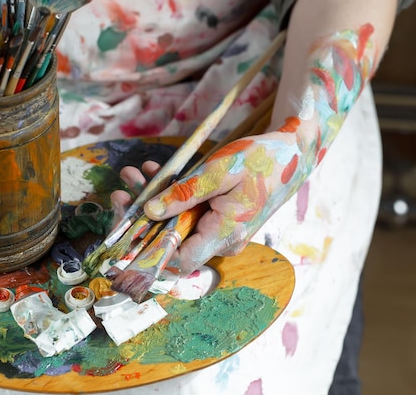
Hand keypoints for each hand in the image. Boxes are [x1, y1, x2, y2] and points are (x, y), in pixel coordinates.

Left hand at [110, 134, 284, 274]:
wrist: (293, 155)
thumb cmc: (261, 160)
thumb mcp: (219, 170)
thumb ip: (185, 193)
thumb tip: (150, 211)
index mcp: (227, 233)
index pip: (180, 260)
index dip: (149, 248)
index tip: (126, 225)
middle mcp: (224, 241)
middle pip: (174, 242)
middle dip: (143, 217)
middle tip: (122, 191)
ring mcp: (223, 233)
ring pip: (179, 227)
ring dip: (155, 203)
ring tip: (135, 174)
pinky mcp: (222, 222)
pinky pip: (191, 217)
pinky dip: (173, 199)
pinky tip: (158, 175)